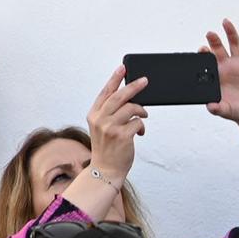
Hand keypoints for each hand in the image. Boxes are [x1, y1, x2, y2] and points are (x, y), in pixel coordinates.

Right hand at [85, 65, 147, 183]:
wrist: (105, 169)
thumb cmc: (106, 148)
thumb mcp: (102, 127)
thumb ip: (110, 113)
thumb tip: (129, 98)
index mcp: (93, 114)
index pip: (105, 92)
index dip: (114, 78)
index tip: (123, 68)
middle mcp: (100, 119)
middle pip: (119, 96)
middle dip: (133, 86)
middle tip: (144, 81)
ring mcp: (110, 127)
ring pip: (131, 108)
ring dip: (141, 111)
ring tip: (143, 115)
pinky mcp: (122, 136)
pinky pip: (138, 123)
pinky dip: (142, 126)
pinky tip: (140, 133)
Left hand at [205, 20, 238, 126]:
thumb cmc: (236, 110)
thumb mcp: (226, 111)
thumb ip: (218, 108)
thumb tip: (210, 107)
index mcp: (217, 75)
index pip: (208, 62)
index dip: (204, 55)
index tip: (201, 49)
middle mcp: (228, 67)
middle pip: (219, 49)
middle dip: (214, 41)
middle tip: (209, 33)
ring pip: (235, 45)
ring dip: (231, 33)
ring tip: (225, 22)